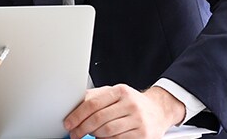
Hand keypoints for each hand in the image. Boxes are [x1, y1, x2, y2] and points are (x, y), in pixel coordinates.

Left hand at [64, 84, 184, 138]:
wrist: (158, 111)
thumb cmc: (131, 103)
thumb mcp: (114, 94)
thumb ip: (95, 97)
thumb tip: (73, 103)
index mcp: (121, 91)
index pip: (93, 103)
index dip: (77, 115)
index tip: (68, 123)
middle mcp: (131, 104)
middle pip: (99, 119)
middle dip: (82, 128)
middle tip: (74, 133)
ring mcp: (138, 120)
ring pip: (107, 131)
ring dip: (94, 135)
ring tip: (90, 134)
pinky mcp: (143, 135)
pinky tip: (102, 138)